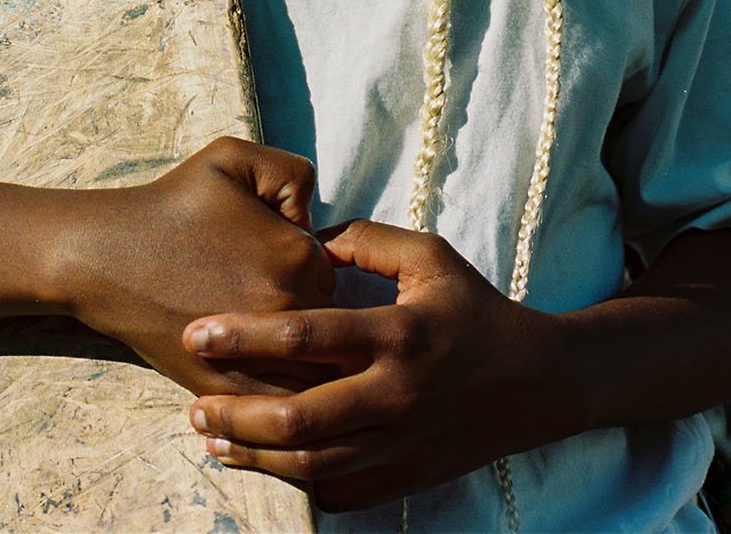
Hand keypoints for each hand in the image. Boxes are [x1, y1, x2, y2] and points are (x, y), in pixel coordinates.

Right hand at [66, 137, 335, 397]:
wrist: (108, 257)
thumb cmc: (172, 203)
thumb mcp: (235, 158)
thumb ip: (293, 175)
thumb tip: (312, 220)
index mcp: (295, 254)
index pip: (333, 272)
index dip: (312, 268)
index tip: (280, 263)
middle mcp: (283, 308)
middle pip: (328, 326)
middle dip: (313, 320)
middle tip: (272, 302)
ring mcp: (256, 356)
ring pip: (312, 374)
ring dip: (304, 365)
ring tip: (277, 346)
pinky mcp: (227, 389)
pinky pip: (277, 407)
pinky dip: (277, 399)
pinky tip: (259, 377)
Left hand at [179, 217, 563, 512]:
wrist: (536, 383)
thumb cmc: (475, 310)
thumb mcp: (430, 257)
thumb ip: (367, 240)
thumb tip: (306, 236)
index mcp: (397, 334)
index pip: (306, 337)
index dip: (244, 335)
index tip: (197, 332)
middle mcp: (395, 395)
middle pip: (297, 418)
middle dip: (235, 412)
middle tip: (194, 402)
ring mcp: (400, 444)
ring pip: (312, 464)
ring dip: (254, 455)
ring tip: (212, 439)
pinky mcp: (405, 478)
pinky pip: (341, 493)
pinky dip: (297, 485)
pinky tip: (264, 466)